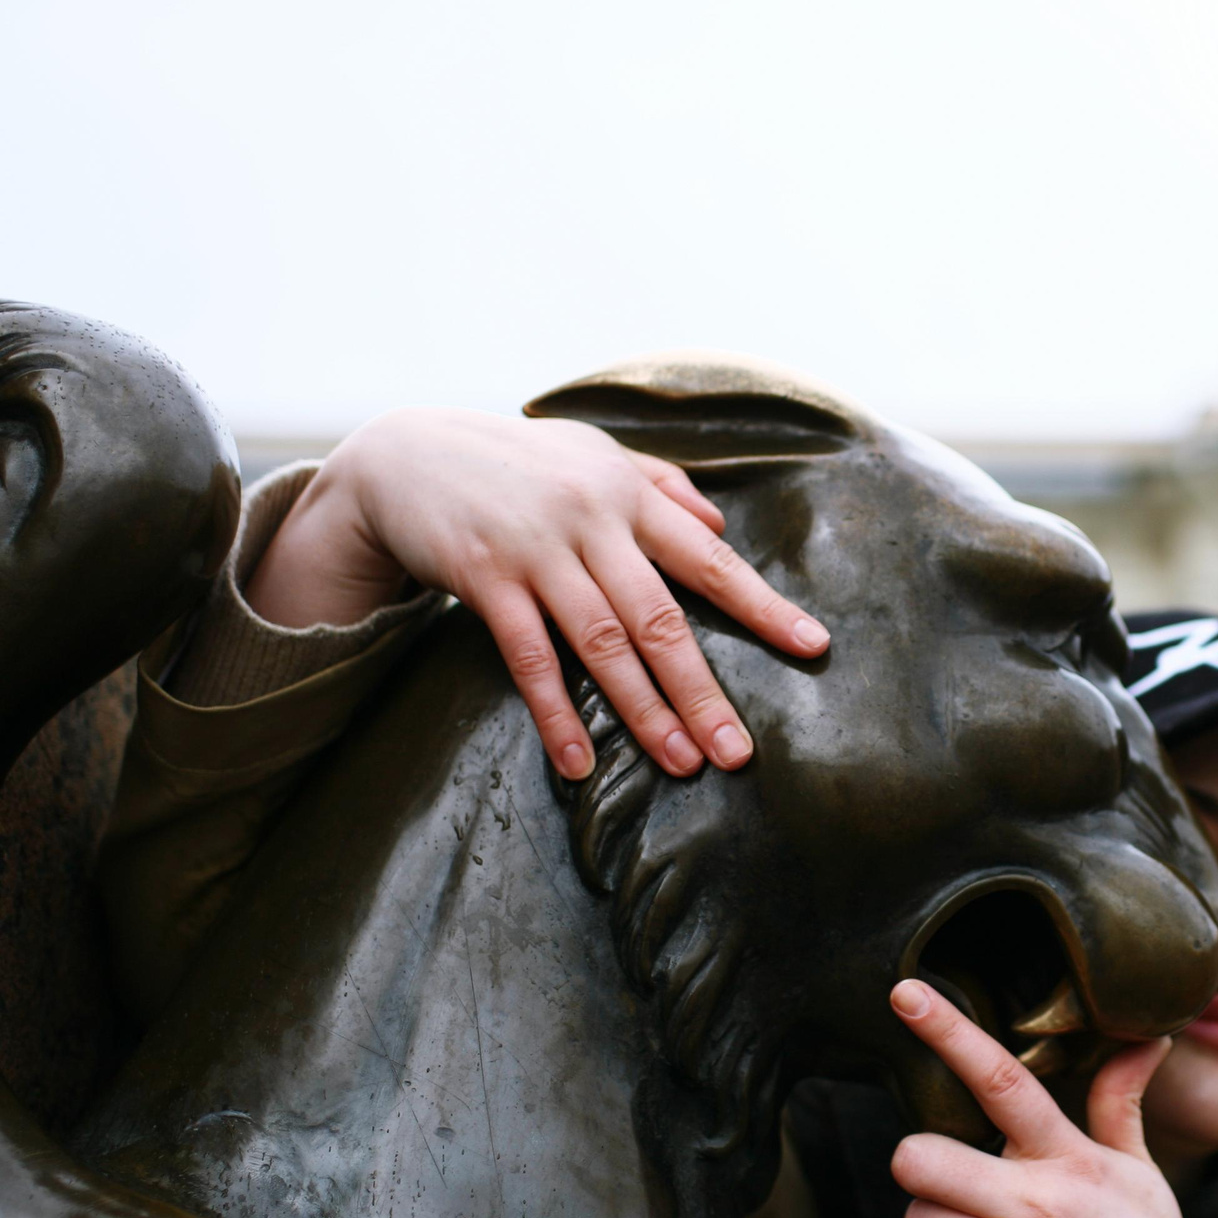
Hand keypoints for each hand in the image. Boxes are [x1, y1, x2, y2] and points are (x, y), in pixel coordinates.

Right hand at [245, 407, 830, 779]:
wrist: (405, 452)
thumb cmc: (516, 460)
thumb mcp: (592, 453)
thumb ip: (660, 485)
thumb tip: (720, 524)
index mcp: (628, 495)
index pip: (708, 559)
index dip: (762, 605)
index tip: (812, 646)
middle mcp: (591, 521)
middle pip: (661, 618)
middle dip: (703, 690)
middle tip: (737, 752)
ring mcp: (537, 550)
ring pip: (604, 644)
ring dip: (644, 712)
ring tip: (680, 765)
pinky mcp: (485, 578)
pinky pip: (529, 658)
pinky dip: (557, 713)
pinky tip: (580, 761)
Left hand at [885, 980, 1217, 1217]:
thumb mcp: (1144, 1181)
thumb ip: (1121, 1108)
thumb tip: (1147, 1039)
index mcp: (1077, 1162)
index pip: (1005, 1082)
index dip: (950, 1033)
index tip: (904, 993)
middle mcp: (1041, 1205)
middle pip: (919, 1158)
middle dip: (923, 1168)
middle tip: (959, 1185)